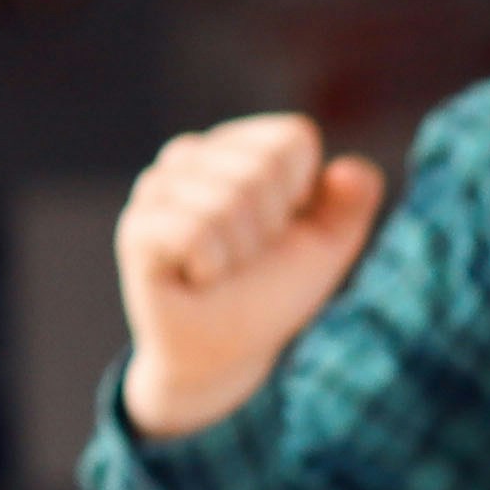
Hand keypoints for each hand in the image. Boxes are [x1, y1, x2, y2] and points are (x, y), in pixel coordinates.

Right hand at [112, 113, 383, 439]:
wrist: (227, 352)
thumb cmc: (272, 290)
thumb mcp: (327, 245)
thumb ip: (352, 202)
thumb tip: (349, 167)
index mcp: (235, 148)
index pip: (292, 137)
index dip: (304, 191)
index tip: (282, 226)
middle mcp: (189, 156)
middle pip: (263, 167)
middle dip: (272, 226)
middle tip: (248, 255)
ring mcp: (156, 189)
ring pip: (229, 200)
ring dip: (242, 252)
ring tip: (221, 268)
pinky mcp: (136, 229)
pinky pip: (195, 232)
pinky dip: (212, 266)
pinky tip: (198, 277)